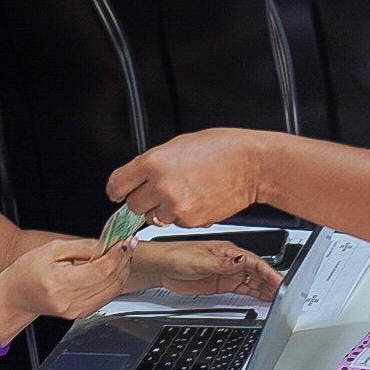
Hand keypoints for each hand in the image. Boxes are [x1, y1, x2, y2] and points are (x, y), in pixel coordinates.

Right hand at [0, 237, 133, 320]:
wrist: (17, 296)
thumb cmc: (27, 271)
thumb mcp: (52, 249)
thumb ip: (83, 247)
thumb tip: (107, 244)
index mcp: (60, 284)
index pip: (100, 270)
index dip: (117, 255)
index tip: (125, 242)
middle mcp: (70, 301)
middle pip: (110, 281)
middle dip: (124, 260)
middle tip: (129, 244)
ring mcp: (77, 311)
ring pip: (113, 290)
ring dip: (122, 271)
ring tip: (123, 254)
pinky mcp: (81, 314)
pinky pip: (106, 297)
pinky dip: (114, 281)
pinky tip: (114, 268)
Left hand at [105, 129, 268, 228]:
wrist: (252, 165)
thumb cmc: (222, 149)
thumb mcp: (179, 145)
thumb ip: (154, 163)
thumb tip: (139, 179)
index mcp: (153, 162)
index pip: (117, 185)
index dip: (119, 190)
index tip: (121, 192)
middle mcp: (161, 185)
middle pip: (134, 205)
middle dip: (144, 200)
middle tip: (160, 191)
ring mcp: (176, 205)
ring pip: (155, 218)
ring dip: (164, 210)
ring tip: (185, 192)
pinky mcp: (191, 220)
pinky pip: (176, 223)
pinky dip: (184, 215)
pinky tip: (198, 199)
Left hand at [134, 239, 283, 301]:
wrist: (159, 266)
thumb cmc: (175, 256)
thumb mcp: (199, 261)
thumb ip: (221, 264)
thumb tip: (242, 262)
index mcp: (228, 251)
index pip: (254, 262)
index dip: (269, 272)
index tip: (280, 282)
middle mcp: (230, 261)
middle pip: (257, 272)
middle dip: (271, 282)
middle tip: (284, 293)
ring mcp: (227, 273)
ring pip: (252, 281)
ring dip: (265, 289)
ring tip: (278, 297)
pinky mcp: (221, 284)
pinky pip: (242, 289)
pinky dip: (254, 294)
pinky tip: (263, 298)